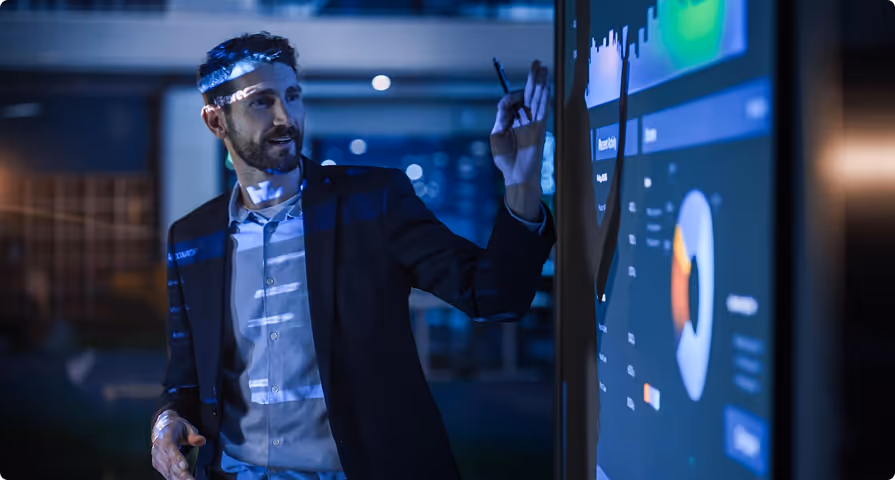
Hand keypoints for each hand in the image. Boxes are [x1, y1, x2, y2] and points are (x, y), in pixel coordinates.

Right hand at [151, 410, 205, 479]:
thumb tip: (201, 440)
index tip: (184, 467)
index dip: (177, 458)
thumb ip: (194, 435)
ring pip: (167, 470)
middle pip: (169, 463)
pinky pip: (166, 473)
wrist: (161, 428)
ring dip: (178, 478)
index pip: (169, 448)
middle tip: (191, 479)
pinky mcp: (157, 464)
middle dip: (180, 473)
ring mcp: (156, 457)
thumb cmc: (176, 427)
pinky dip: (174, 478)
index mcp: (164, 436)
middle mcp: (157, 448)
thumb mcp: (187, 427)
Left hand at [491, 59, 549, 188]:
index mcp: (513, 120)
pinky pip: (543, 111)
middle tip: (537, 62)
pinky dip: (545, 99)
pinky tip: (547, 88)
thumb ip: (501, 116)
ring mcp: (533, 123)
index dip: (512, 96)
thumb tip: (506, 100)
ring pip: (538, 99)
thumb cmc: (505, 158)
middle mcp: (525, 119)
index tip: (507, 103)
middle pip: (530, 94)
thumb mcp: (497, 134)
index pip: (515, 100)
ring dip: (541, 84)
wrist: (515, 175)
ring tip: (544, 68)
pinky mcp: (539, 129)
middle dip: (533, 78)